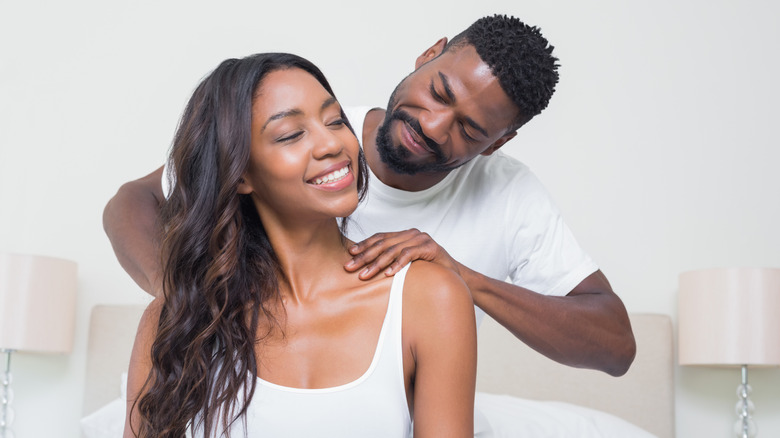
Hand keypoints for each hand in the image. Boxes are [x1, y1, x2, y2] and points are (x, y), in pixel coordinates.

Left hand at [345, 229, 460, 279]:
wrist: (455, 275)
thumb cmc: (429, 271)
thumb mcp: (407, 264)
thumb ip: (392, 260)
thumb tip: (366, 267)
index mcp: (404, 235)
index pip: (380, 237)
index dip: (364, 245)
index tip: (349, 254)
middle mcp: (412, 234)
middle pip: (383, 243)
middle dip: (364, 256)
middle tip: (350, 268)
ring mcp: (422, 239)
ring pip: (393, 250)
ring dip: (376, 264)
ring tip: (365, 276)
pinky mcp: (430, 248)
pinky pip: (409, 255)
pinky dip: (397, 265)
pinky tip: (388, 274)